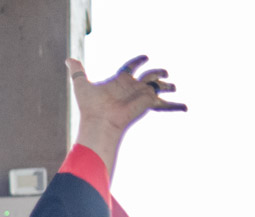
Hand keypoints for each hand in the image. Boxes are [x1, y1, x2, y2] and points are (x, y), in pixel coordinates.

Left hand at [67, 55, 184, 133]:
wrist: (99, 122)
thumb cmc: (90, 106)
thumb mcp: (82, 85)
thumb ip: (77, 71)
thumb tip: (68, 59)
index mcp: (119, 81)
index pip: (131, 67)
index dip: (137, 60)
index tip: (145, 56)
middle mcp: (132, 88)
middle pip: (149, 76)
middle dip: (158, 72)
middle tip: (164, 71)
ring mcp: (141, 95)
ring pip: (159, 85)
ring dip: (167, 84)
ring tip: (173, 85)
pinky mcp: (148, 103)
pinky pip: (165, 104)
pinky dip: (176, 106)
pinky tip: (186, 108)